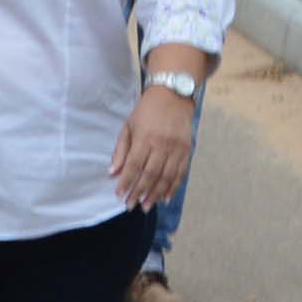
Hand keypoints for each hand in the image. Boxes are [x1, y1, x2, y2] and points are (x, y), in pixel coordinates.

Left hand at [110, 88, 196, 211]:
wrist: (173, 95)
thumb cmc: (146, 111)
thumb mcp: (128, 126)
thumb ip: (121, 150)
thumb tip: (113, 173)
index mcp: (145, 138)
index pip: (134, 165)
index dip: (126, 182)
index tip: (119, 195)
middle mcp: (162, 144)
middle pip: (150, 174)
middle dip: (139, 192)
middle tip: (131, 206)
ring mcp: (177, 148)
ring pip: (166, 176)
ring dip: (155, 194)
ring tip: (146, 206)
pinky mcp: (187, 150)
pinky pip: (181, 173)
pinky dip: (173, 187)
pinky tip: (165, 198)